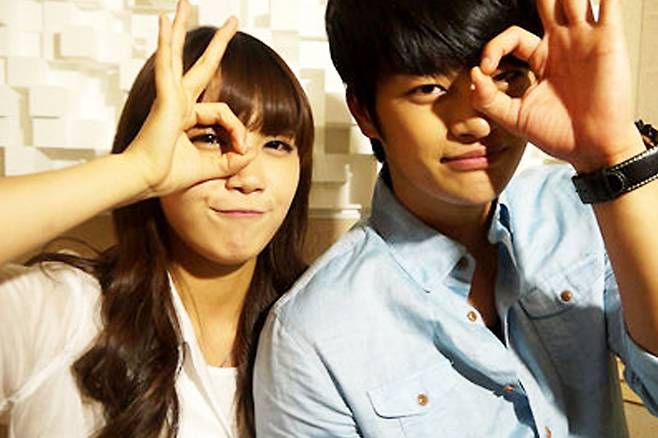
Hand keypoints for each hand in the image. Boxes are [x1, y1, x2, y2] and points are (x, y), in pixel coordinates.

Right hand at [125, 0, 253, 196]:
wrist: (145, 180)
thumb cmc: (168, 175)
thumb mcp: (212, 167)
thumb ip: (233, 160)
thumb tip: (252, 150)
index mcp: (187, 116)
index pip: (223, 114)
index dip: (238, 131)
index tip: (243, 149)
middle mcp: (178, 101)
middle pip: (202, 65)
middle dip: (218, 43)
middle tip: (232, 20)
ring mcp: (169, 96)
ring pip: (178, 54)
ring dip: (181, 27)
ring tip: (184, 3)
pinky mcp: (164, 97)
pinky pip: (167, 65)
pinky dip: (165, 43)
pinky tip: (164, 20)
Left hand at [470, 0, 642, 171]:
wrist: (591, 149)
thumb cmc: (559, 134)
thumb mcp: (514, 118)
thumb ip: (489, 99)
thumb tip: (475, 75)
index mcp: (542, 60)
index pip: (514, 37)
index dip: (495, 47)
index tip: (486, 69)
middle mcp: (563, 45)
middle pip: (547, 7)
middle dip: (537, 1)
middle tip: (528, 4)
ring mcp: (585, 40)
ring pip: (572, 0)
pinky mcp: (608, 40)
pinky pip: (607, 6)